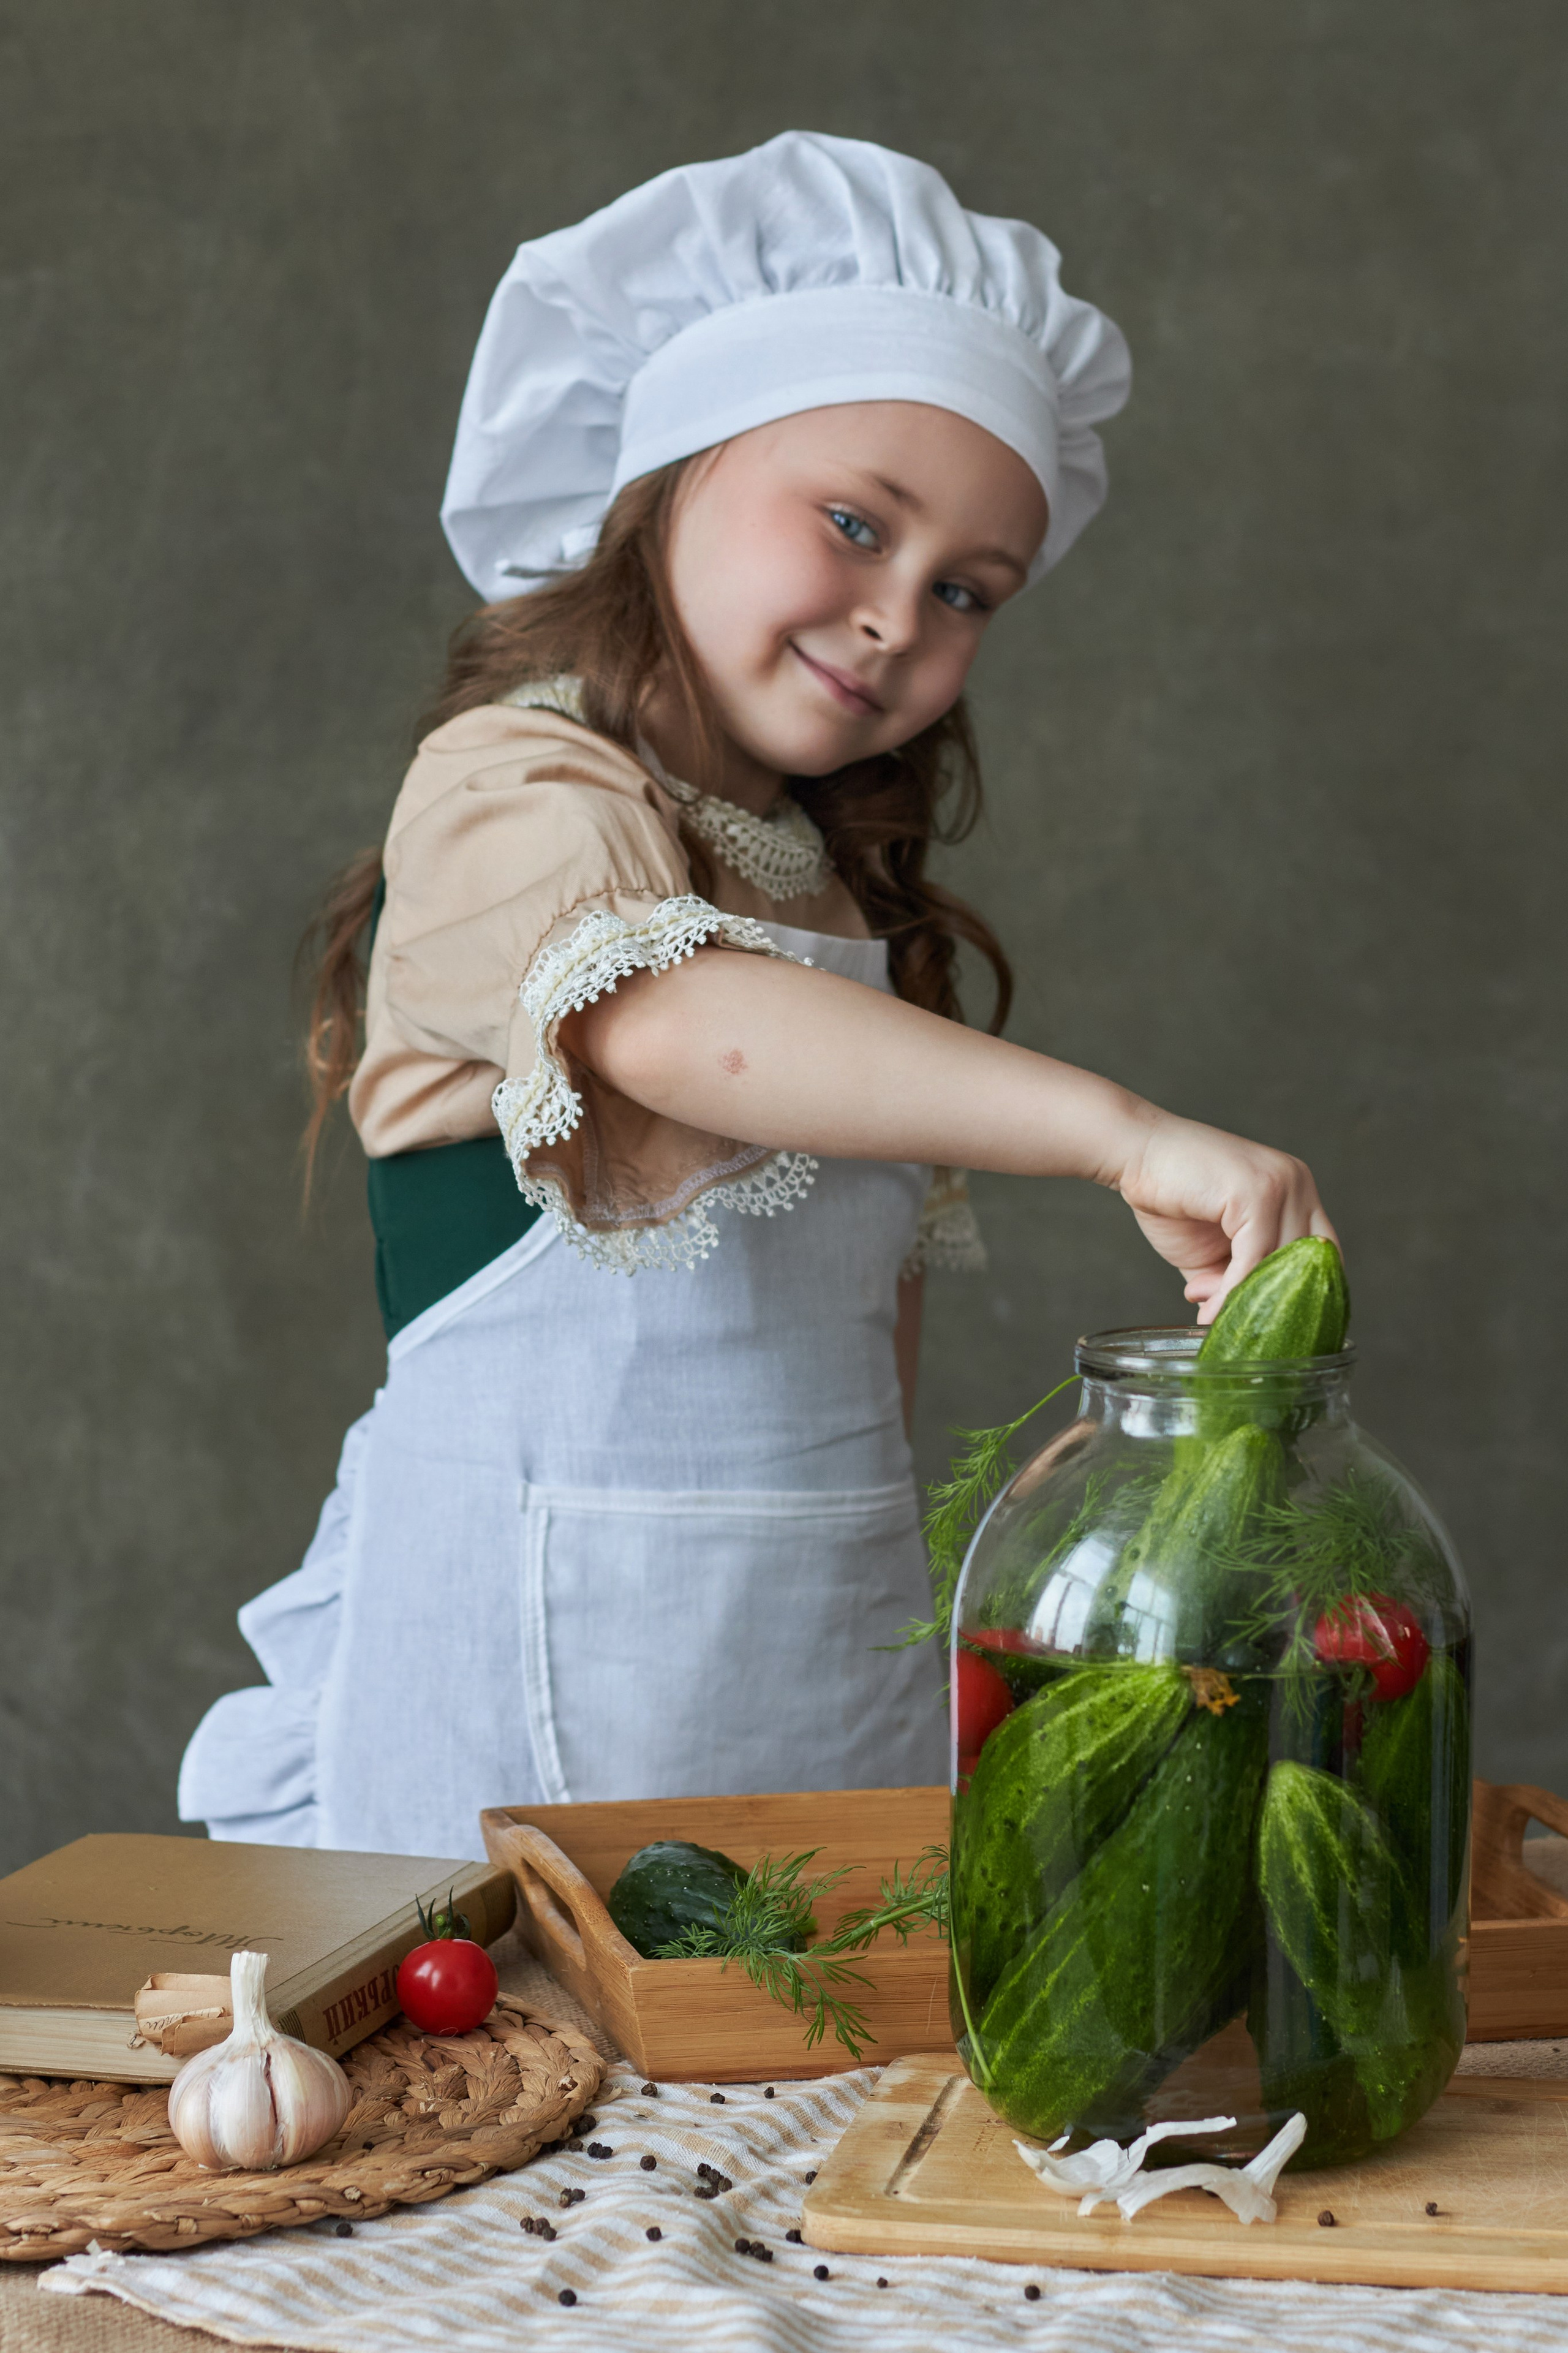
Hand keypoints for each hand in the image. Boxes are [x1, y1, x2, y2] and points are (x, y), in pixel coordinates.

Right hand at [1112, 1110, 1337, 1320]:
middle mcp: (1298, 1185)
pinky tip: (1207, 1308)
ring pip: (1280, 1266)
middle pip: (1308, 1265)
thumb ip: (1234, 1279)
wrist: (1134, 1152)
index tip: (1274, 1326)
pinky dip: (1229, 1292)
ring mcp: (1280, 1186)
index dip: (1303, 1295)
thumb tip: (1236, 1319)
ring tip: (1211, 1319)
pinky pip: (1252, 1260)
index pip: (1324, 1255)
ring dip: (1246, 1303)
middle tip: (1238, 1329)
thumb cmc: (1171, 1193)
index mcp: (1296, 1192)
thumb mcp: (1213, 1249)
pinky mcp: (1255, 1193)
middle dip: (1272, 1303)